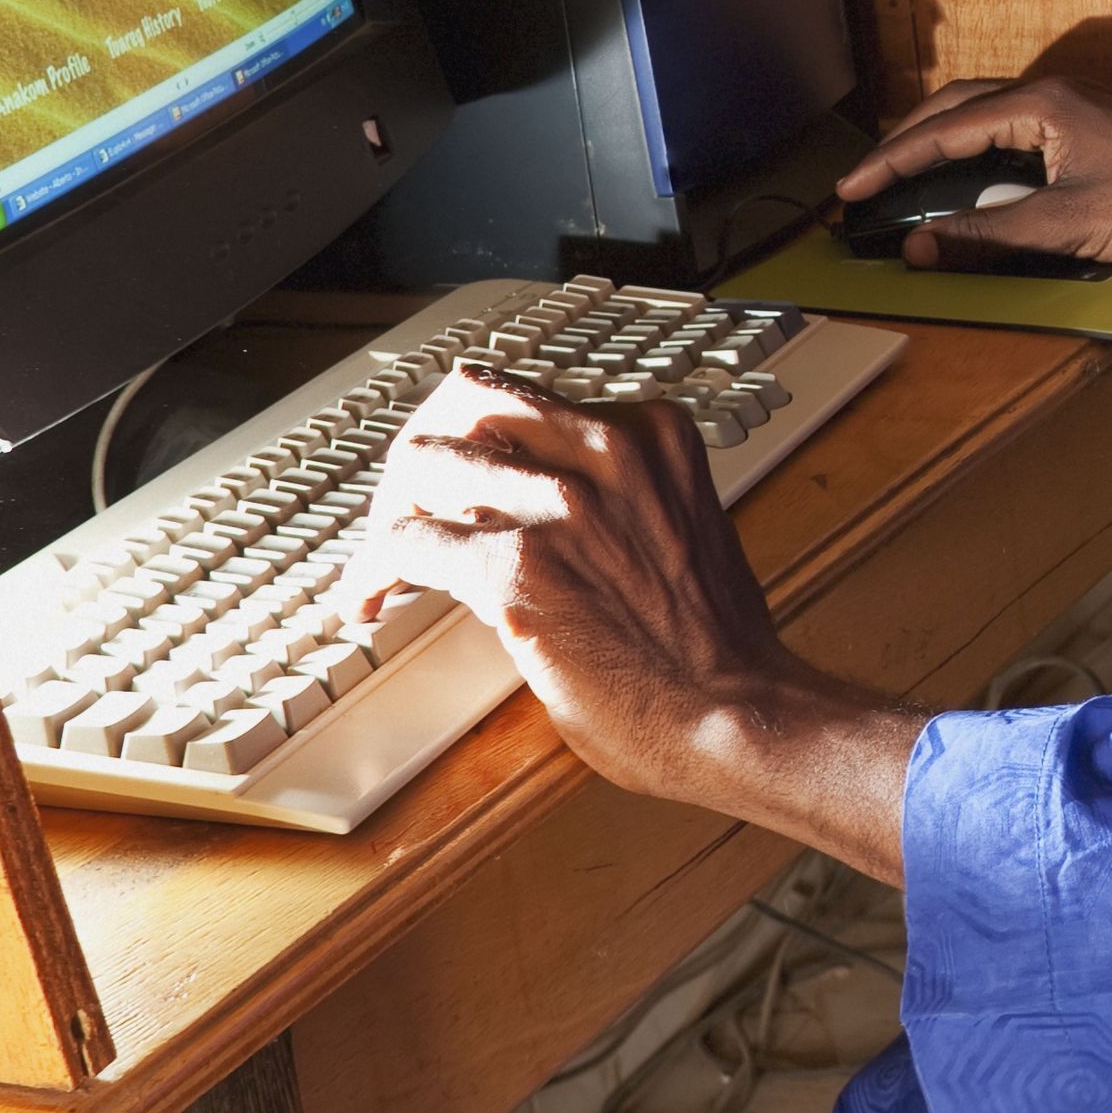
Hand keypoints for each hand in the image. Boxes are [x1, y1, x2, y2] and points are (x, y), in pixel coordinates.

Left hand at [348, 367, 915, 856]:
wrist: (742, 714)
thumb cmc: (714, 648)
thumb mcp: (677, 527)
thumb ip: (615, 496)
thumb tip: (535, 506)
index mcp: (650, 432)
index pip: (522, 398)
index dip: (471, 442)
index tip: (451, 483)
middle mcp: (605, 448)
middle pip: (461, 407)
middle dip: (418, 462)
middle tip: (403, 513)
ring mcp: (560, 502)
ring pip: (420, 464)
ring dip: (388, 516)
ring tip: (382, 566)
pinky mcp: (518, 566)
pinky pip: (404, 545)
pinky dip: (370, 574)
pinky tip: (369, 604)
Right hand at [838, 72, 1111, 269]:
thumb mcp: (1064, 225)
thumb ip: (986, 235)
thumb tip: (922, 246)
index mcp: (1042, 104)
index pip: (945, 129)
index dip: (891, 162)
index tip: (852, 189)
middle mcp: (1053, 94)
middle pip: (956, 108)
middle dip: (905, 143)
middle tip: (866, 180)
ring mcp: (1072, 107)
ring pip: (984, 113)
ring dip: (940, 140)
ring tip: (902, 174)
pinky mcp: (1087, 128)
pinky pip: (1013, 127)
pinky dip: (977, 148)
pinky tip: (967, 176)